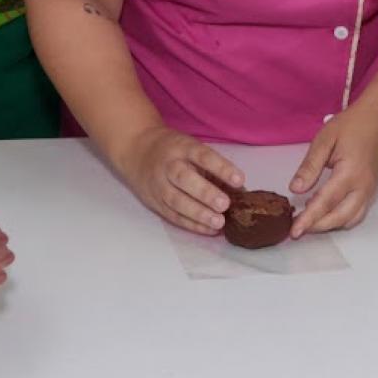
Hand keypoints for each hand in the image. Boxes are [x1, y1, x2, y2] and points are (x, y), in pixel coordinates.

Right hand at [118, 125, 243, 234]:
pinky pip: (172, 215)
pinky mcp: (154, 201)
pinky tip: (208, 230)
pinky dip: (191, 224)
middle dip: (205, 193)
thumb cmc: (174, 149)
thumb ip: (214, 167)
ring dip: (198, 213)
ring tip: (219, 223)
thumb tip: (242, 191)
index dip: (221, 168)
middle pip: (184, 178)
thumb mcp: (191, 147)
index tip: (239, 180)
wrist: (135, 148)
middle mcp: (168, 165)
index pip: (202, 156)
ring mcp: (158, 184)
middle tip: (225, 204)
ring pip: (176, 200)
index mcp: (182, 147)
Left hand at [289, 108, 377, 236]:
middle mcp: (362, 188)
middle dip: (317, 227)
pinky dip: (340, 220)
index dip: (308, 219)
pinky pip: (356, 214)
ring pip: (349, 220)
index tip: (295, 231)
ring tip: (308, 221)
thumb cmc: (351, 126)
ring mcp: (369, 192)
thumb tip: (296, 189)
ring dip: (329, 225)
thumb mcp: (324, 140)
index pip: (325, 202)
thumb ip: (310, 166)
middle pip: (339, 218)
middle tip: (297, 229)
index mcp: (350, 173)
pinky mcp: (371, 192)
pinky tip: (325, 213)